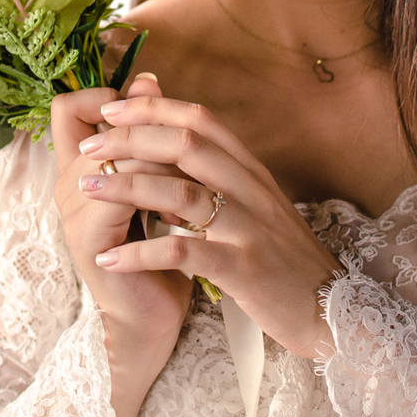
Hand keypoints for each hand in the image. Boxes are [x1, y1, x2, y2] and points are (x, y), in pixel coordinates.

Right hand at [51, 74, 191, 416]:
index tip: (143, 109)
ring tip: (186, 179)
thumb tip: (148, 79)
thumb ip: (148, 134)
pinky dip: (155, 191)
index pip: (66, 106)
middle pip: (99, 126)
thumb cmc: (157, 246)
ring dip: (158, 161)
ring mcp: (74, 212)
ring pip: (113, 156)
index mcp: (78, 167)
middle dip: (148, 132)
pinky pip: (119, 193)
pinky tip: (178, 207)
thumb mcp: (156, 181)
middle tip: (181, 148)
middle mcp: (68, 185)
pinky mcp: (91, 237)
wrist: (154, 315)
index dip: (103, 96)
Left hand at [76, 93, 342, 358]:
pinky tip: (109, 259)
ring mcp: (248, 228)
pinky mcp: (244, 270)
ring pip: (181, 193)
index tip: (110, 107)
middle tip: (89, 147)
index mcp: (250, 169)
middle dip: (131, 139)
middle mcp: (251, 189)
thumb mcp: (252, 203)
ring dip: (126, 188)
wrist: (330, 309)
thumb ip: (214, 171)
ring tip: (86, 189)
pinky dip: (141, 253)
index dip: (153, 107)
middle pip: (186, 145)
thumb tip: (166, 141)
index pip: (200, 119)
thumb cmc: (281, 256)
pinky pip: (184, 254)